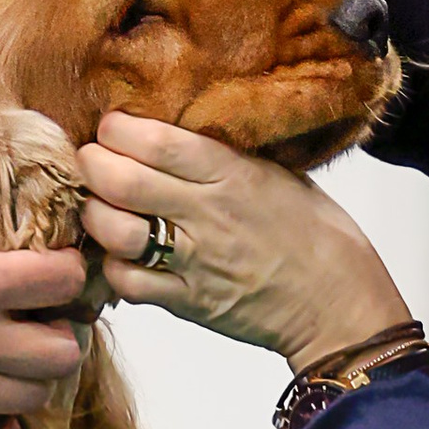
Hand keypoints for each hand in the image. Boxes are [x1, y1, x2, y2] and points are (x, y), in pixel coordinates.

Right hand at [0, 216, 87, 428]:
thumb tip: (2, 261)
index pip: (64, 282)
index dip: (71, 275)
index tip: (60, 275)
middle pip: (63, 353)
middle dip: (63, 335)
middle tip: (45, 325)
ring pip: (34, 399)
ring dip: (35, 382)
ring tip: (18, 366)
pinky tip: (4, 423)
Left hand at [79, 114, 410, 368]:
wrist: (338, 300)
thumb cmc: (313, 232)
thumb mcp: (277, 173)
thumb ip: (224, 153)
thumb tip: (172, 126)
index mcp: (232, 172)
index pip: (153, 140)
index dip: (116, 130)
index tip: (111, 128)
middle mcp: (208, 213)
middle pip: (121, 181)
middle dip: (91, 165)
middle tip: (90, 162)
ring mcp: (195, 261)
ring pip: (116, 232)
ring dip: (95, 216)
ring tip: (99, 208)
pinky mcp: (189, 302)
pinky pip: (129, 282)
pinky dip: (113, 267)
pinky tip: (121, 255)